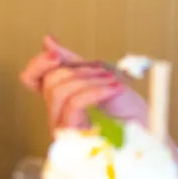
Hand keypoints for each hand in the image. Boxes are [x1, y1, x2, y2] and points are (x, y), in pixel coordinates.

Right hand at [20, 36, 147, 128]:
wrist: (147, 130)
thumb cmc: (128, 110)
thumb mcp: (99, 76)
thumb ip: (72, 62)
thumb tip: (47, 41)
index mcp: (60, 98)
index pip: (30, 80)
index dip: (38, 64)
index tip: (55, 55)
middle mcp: (57, 114)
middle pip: (50, 82)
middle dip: (78, 70)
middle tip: (103, 72)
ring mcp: (63, 128)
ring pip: (60, 92)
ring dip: (89, 80)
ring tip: (112, 82)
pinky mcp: (74, 138)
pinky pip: (73, 105)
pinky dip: (94, 91)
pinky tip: (111, 90)